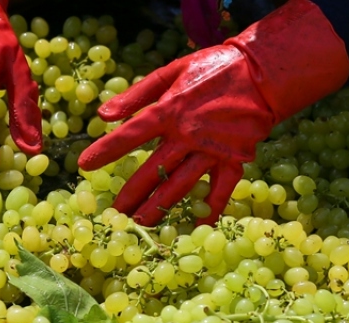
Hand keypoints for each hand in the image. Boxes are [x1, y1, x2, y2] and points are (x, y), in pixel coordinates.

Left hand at [78, 45, 269, 226]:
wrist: (262, 74)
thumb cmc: (213, 69)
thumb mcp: (172, 71)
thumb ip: (137, 94)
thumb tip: (103, 114)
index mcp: (170, 110)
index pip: (131, 134)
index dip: (107, 150)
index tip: (85, 165)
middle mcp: (188, 134)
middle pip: (153, 170)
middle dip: (131, 194)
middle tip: (114, 214)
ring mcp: (212, 150)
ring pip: (180, 185)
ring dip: (159, 207)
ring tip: (141, 224)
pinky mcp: (234, 160)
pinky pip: (219, 192)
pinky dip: (208, 211)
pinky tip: (194, 227)